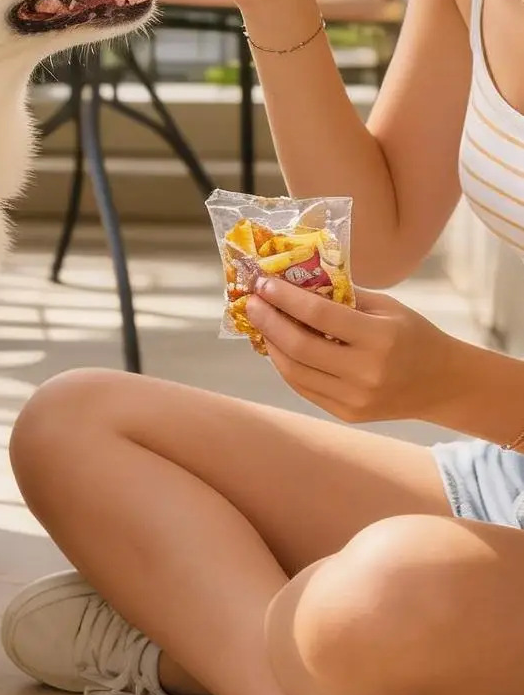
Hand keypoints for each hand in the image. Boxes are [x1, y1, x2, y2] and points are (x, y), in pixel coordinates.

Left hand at [244, 276, 465, 424]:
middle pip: (299, 347)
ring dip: (271, 344)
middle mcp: (366, 372)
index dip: (285, 298)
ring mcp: (355, 398)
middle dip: (268, 321)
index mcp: (380, 339)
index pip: (319, 316)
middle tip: (251, 301)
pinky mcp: (347, 414)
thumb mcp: (385, 307)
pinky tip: (278, 346)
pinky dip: (285, 365)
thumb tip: (292, 280)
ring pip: (294, 372)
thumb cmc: (413, 335)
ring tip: (261, 322)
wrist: (444, 384)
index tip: (262, 283)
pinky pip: (303, 388)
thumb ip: (341, 296)